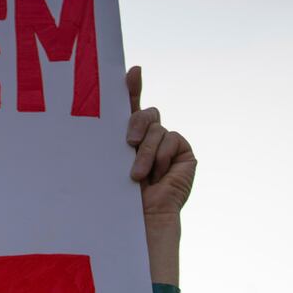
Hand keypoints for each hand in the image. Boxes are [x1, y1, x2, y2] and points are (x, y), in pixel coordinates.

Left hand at [125, 67, 194, 222]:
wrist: (139, 221)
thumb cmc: (118, 197)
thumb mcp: (109, 161)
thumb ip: (112, 135)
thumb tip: (112, 109)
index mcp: (128, 138)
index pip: (130, 106)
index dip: (133, 86)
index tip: (133, 71)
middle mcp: (148, 138)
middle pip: (146, 113)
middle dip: (136, 124)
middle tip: (128, 144)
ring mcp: (168, 144)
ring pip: (156, 127)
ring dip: (146, 152)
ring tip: (137, 177)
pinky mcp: (183, 152)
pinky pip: (171, 139)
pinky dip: (162, 157)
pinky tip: (158, 177)